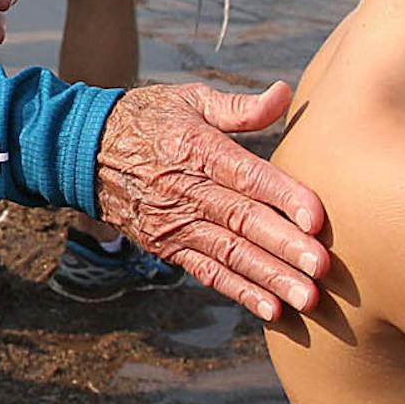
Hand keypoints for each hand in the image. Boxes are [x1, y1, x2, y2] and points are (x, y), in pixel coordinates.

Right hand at [94, 81, 328, 319]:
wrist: (82, 151)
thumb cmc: (147, 120)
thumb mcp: (188, 100)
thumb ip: (239, 107)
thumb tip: (284, 94)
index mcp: (197, 149)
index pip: (246, 175)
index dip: (282, 196)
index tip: (317, 218)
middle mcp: (186, 190)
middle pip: (241, 221)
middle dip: (283, 246)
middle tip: (322, 268)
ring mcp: (174, 222)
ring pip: (228, 253)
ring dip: (269, 277)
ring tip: (306, 298)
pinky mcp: (166, 245)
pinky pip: (206, 271)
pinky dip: (239, 291)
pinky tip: (271, 309)